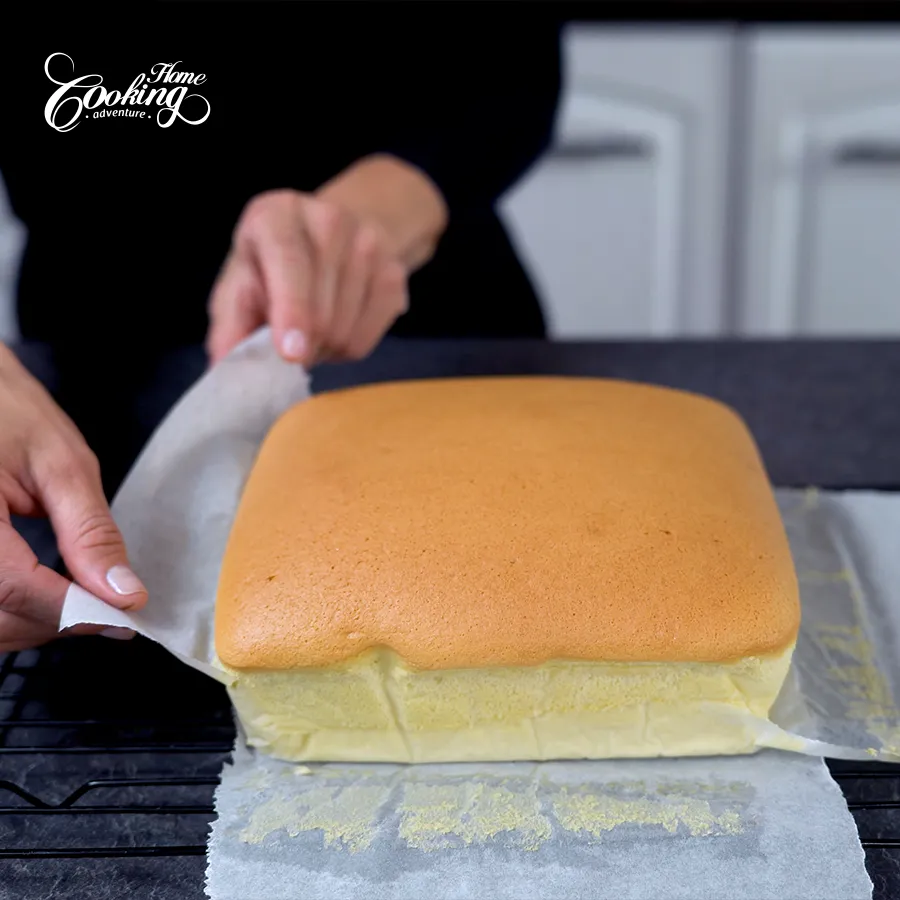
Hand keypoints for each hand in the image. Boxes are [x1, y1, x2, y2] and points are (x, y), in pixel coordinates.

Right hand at [0, 345, 146, 651]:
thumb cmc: (11, 413)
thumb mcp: (63, 465)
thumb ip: (91, 533)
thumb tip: (125, 593)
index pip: (14, 588)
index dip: (72, 611)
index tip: (123, 616)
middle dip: (57, 622)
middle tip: (108, 606)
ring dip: (35, 624)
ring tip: (81, 599)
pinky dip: (15, 612)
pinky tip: (46, 594)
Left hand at [206, 154, 447, 367]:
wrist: (331, 235)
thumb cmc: (271, 268)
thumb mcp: (239, 287)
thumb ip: (229, 327)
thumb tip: (224, 371)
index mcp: (278, 214)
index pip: (289, 260)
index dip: (292, 309)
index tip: (292, 354)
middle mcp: (328, 219)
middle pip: (321, 311)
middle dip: (300, 345)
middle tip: (286, 346)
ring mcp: (369, 244)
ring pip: (345, 331)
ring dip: (322, 348)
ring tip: (310, 331)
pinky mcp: (395, 273)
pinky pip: (367, 338)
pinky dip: (347, 347)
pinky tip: (336, 325)